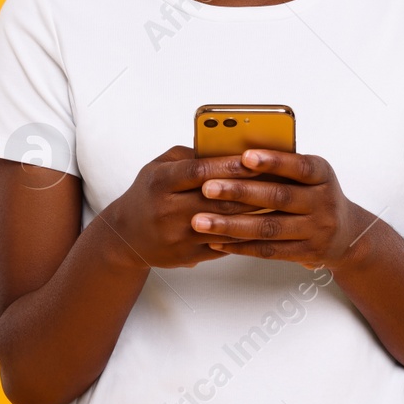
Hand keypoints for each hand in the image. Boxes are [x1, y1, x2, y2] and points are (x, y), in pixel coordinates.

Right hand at [97, 146, 268, 269]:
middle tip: (278, 179)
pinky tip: (262, 224)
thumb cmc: (149, 193)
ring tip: (277, 202)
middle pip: (217, 199)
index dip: (228, 165)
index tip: (254, 158)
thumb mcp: (159, 166)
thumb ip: (191, 155)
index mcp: (160, 182)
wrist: (125, 236)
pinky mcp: (187, 256)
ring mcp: (177, 236)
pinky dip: (244, 234)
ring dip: (254, 213)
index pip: (199, 171)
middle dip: (251, 189)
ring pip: (225, 225)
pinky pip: (223, 245)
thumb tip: (228, 148)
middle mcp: (167, 210)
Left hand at [192, 149, 371, 269]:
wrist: (347, 234)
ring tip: (201, 221)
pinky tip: (216, 241)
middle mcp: (324, 202)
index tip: (244, 156)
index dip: (273, 161)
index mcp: (323, 174)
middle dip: (239, 192)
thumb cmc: (316, 194)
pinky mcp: (307, 253)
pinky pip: (269, 250)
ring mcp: (317, 230)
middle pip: (279, 197)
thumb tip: (234, 153)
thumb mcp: (310, 175)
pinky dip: (240, 246)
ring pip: (269, 228)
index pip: (299, 166)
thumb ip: (282, 165)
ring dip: (231, 224)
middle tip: (207, 188)